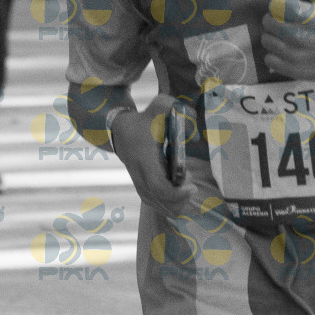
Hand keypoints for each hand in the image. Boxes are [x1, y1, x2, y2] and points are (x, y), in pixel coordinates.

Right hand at [109, 93, 203, 218]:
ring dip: (177, 201)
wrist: (120, 132)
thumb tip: (195, 129)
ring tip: (183, 184)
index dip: (176, 193)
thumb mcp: (159, 108)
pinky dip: (171, 204)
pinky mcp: (142, 189)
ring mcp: (140, 185)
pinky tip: (179, 192)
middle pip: (161, 201)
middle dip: (181, 198)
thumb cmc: (143, 121)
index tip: (192, 187)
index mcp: (144, 160)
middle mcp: (140, 176)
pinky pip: (157, 205)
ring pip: (160, 207)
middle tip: (188, 180)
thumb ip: (178, 111)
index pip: (158, 187)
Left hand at [259, 0, 314, 80]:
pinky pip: (269, 59)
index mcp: (308, 15)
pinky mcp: (295, 71)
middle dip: (274, 18)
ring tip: (287, 34)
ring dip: (273, 35)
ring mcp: (297, 57)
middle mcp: (300, 37)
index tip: (289, 7)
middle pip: (268, 22)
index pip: (274, 5)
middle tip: (287, 20)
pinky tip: (288, 49)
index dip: (279, 4)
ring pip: (266, 41)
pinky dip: (274, 54)